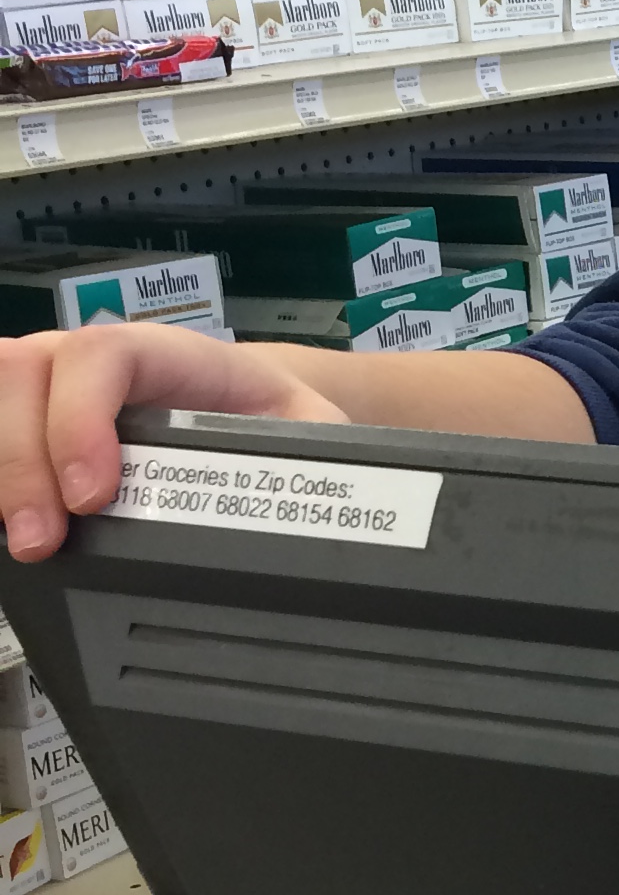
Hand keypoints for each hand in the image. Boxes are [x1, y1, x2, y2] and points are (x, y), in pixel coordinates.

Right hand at [0, 325, 348, 562]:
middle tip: (42, 539)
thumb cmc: (278, 419)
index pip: (103, 355)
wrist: (264, 408)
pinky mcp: (35, 420)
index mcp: (171, 353)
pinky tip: (6, 515)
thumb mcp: (308, 433)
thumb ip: (306, 458)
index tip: (94, 497)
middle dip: (22, 459)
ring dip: (2, 466)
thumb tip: (311, 516)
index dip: (82, 419)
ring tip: (24, 541)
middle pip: (24, 370)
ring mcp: (55, 385)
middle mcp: (97, 359)